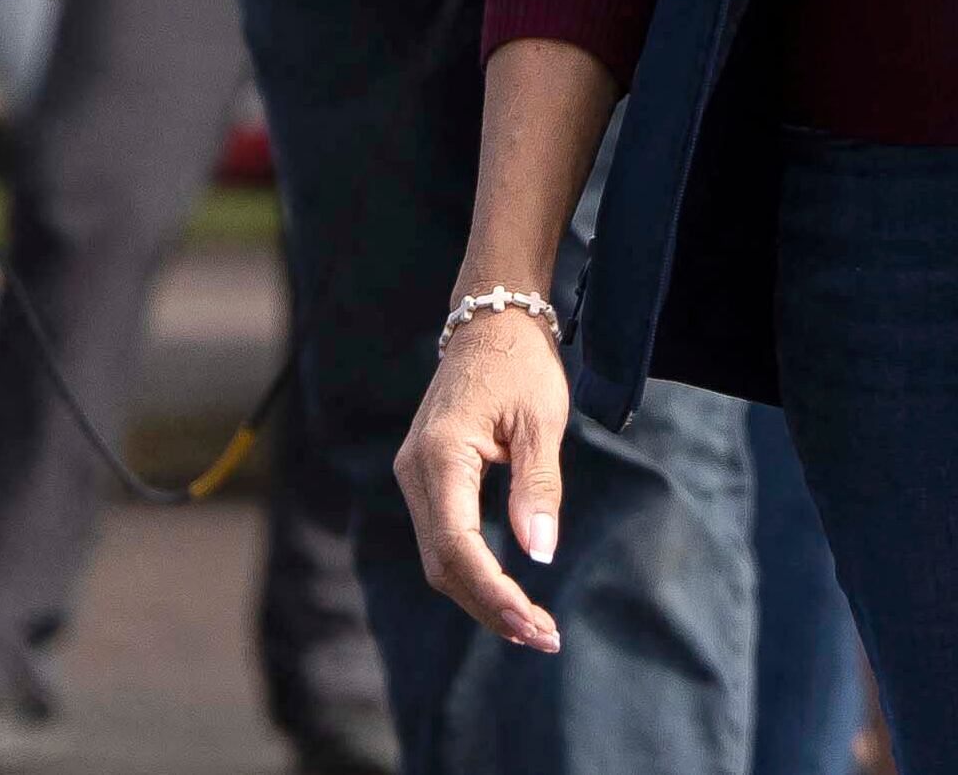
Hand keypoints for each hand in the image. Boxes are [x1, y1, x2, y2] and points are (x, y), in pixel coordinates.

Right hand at [398, 304, 572, 652]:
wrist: (491, 320)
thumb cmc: (522, 362)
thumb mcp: (542, 420)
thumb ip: (538, 486)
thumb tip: (538, 554)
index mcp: (439, 457)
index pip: (456, 546)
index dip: (493, 592)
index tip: (534, 623)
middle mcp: (414, 473)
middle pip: (443, 564)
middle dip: (490, 606)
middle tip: (544, 637)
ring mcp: (414, 477)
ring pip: (439, 557)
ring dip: (481, 596)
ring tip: (532, 626)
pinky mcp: (426, 480)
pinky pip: (443, 538)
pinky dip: (473, 571)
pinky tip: (506, 592)